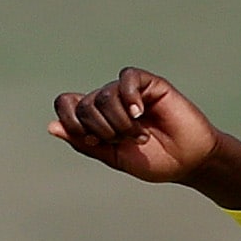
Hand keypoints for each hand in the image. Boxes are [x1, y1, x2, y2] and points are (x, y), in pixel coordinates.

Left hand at [48, 68, 240, 210]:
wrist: (189, 162)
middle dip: (102, 129)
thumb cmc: (154, 162)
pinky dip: (129, 96)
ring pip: (105, 94)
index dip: (71, 121)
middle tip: (125, 141)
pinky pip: (127, 78)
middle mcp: (109, 101)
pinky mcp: (149, 84)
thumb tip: (52, 127)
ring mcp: (129, 91)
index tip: (93, 141)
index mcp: (97, 119)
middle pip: (85, 103)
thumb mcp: (114, 157)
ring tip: (140, 135)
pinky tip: (140, 113)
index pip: (66, 104)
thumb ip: (84, 143)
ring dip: (119, 121)